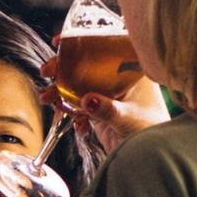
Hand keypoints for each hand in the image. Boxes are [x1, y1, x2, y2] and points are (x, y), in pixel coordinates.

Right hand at [40, 53, 172, 160]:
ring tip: (48, 99)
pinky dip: (72, 112)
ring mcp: (109, 96)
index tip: (63, 41)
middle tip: (48, 72)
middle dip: (64, 69)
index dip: (84, 40)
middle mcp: (119, 80)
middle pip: (87, 66)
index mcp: (131, 71)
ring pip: (80, 86)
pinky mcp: (101, 113)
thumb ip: (106, 109)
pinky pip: (80, 107)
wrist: (148, 157)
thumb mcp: (127, 118)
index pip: (106, 47)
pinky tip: (76, 124)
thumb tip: (86, 100)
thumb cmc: (149, 133)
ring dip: (62, 92)